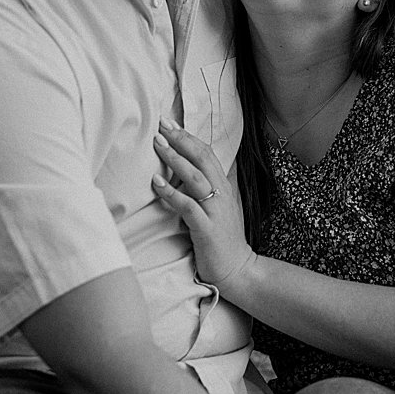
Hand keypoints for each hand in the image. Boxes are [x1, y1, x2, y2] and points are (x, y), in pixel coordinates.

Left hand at [152, 118, 255, 287]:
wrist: (238, 270)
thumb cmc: (224, 239)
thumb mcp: (221, 207)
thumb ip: (212, 187)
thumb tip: (199, 168)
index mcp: (225, 187)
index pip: (207, 154)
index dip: (189, 137)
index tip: (170, 124)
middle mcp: (222, 194)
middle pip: (203, 159)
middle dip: (181, 140)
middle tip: (162, 125)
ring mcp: (216, 211)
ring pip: (196, 178)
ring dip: (175, 160)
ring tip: (157, 145)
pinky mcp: (207, 229)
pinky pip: (188, 206)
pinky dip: (171, 193)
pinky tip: (156, 183)